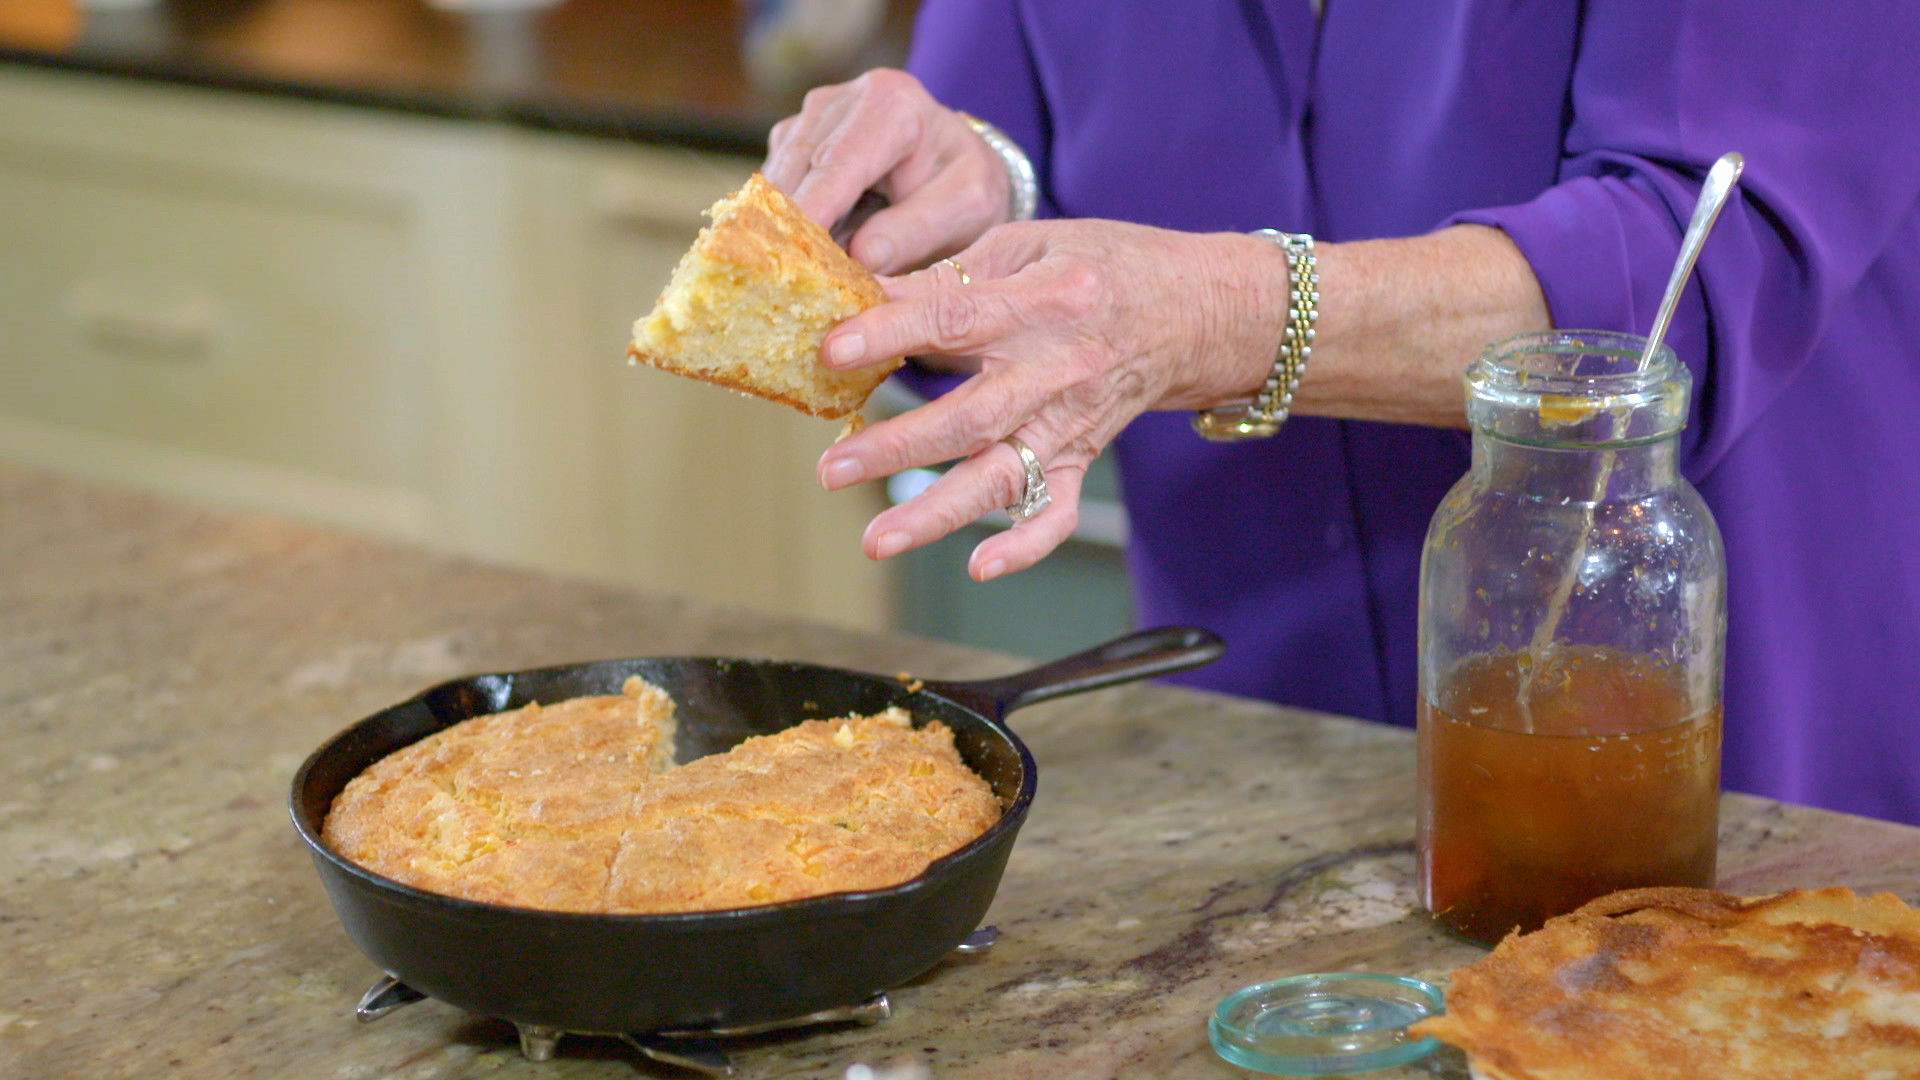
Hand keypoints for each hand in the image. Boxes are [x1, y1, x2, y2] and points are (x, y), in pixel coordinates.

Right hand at [762, 68, 1012, 273]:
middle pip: (798, 169)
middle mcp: (841, 101)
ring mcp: (809, 118)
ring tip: (793, 278)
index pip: (838, 163)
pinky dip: (780, 223)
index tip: (792, 256)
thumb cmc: (964, 186)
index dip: (811, 210)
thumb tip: (862, 257)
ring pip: (776, 180)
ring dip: (781, 227)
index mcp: (891, 103)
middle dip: (789, 226)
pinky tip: (796, 258)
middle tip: (785, 284)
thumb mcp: (965, 208)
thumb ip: (917, 229)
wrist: (953, 167)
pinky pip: (773, 188)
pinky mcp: (791, 141)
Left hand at [815, 220, 1289, 578]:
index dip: (890, 334)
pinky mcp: (1082, 456)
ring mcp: (1071, 422)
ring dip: (935, 512)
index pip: (955, 320)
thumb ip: (952, 275)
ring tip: (877, 540)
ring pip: (1000, 475)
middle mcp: (1057, 370)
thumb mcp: (1030, 244)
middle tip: (832, 468)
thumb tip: (865, 293)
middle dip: (897, 447)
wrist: (1198, 310)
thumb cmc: (1104, 266)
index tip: (832, 350)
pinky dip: (1023, 545)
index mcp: (1042, 302)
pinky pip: (1056, 511)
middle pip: (970, 417)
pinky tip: (980, 565)